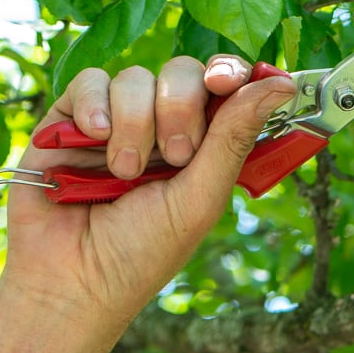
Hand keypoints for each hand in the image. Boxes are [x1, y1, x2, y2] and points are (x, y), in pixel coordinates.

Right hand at [0, 56, 296, 352]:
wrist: (71, 280)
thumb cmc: (143, 251)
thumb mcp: (200, 197)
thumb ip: (235, 136)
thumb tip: (283, 83)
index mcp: (203, 143)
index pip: (225, 86)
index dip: (231, 72)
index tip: (227, 81)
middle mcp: (161, 125)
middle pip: (183, 73)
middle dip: (182, 107)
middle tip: (177, 156)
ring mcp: (117, 119)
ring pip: (137, 77)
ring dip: (136, 123)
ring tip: (125, 173)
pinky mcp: (70, 119)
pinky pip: (90, 81)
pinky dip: (96, 106)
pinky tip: (94, 138)